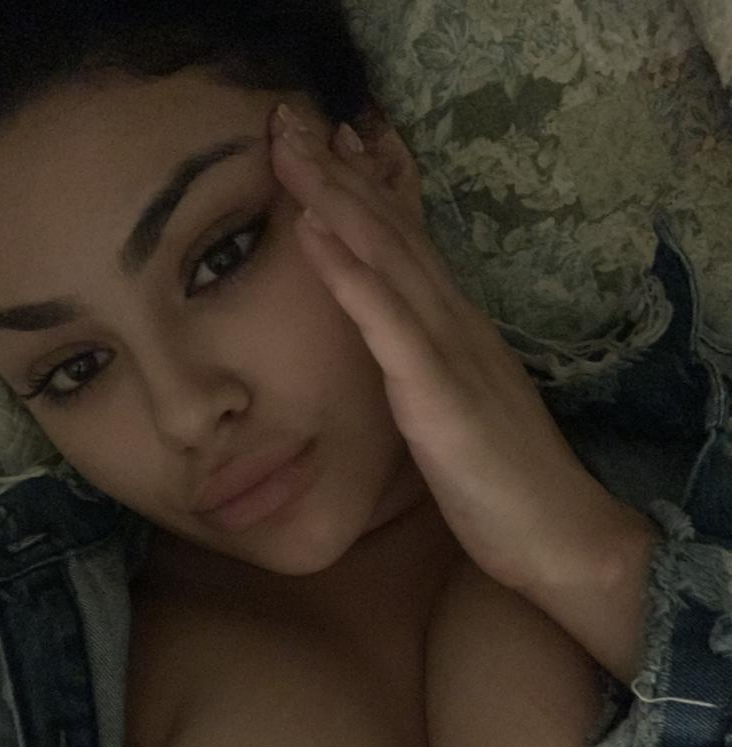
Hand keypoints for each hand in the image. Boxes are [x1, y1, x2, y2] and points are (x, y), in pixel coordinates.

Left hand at [269, 102, 652, 592]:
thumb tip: (390, 356)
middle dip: (336, 174)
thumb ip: (425, 372)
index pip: (404, 245)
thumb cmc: (501, 483)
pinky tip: (317, 231)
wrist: (554, 531)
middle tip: (288, 120)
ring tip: (290, 149)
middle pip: (390, 233)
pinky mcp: (440, 393)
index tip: (321, 148)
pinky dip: (350, 273)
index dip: (362, 192)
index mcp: (454, 329)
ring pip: (387, 258)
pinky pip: (387, 322)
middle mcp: (454, 323)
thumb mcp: (454, 411)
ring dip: (335, 199)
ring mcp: (448, 352)